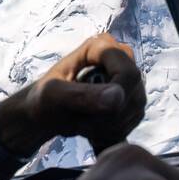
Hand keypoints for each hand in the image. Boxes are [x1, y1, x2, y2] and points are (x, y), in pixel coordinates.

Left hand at [0, 33, 146, 153]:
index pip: (128, 73)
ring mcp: (129, 80)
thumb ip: (81, 95)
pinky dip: (113, 133)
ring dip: (109, 127)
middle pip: (134, 94)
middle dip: (108, 117)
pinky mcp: (132, 100)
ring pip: (135, 109)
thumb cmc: (43, 98)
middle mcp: (122, 58)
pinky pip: (133, 121)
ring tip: (83, 125)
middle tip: (79, 123)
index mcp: (102, 46)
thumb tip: (117, 97)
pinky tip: (93, 131)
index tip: (86, 114)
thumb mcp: (53, 95)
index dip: (116, 98)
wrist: (45, 114)